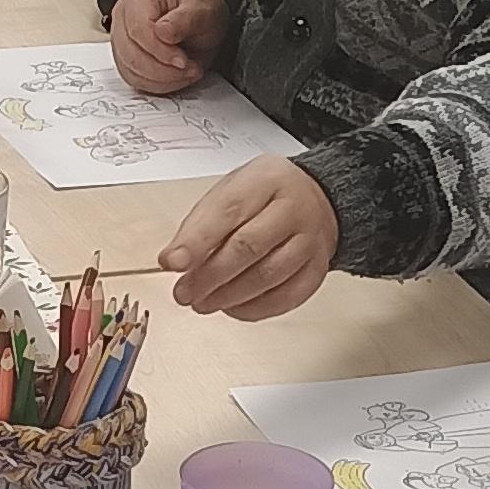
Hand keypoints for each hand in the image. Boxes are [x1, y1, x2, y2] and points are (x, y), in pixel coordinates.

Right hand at [111, 0, 230, 94]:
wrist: (200, 23)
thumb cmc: (198, 11)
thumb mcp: (203, 9)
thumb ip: (185, 20)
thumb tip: (162, 32)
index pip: (138, 29)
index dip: (160, 50)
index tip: (183, 61)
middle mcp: (124, 15)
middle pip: (131, 53)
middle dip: (163, 69)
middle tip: (190, 69)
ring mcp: (122, 38)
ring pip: (130, 70)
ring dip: (162, 79)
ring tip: (187, 72)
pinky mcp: (126, 59)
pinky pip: (134, 80)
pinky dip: (157, 85)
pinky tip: (176, 77)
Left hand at [161, 156, 339, 320]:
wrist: (315, 201)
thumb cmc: (263, 198)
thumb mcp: (229, 193)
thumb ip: (201, 225)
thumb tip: (175, 260)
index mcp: (267, 180)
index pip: (228, 211)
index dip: (197, 241)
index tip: (172, 262)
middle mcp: (294, 208)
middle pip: (249, 247)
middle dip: (209, 276)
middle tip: (183, 292)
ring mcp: (310, 241)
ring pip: (267, 276)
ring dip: (228, 296)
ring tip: (202, 302)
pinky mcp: (316, 270)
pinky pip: (285, 298)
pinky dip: (253, 308)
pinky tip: (231, 307)